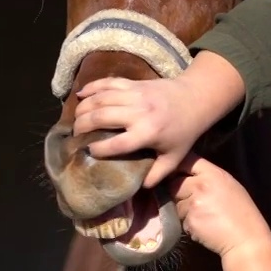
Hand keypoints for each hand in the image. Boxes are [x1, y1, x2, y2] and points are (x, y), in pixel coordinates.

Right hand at [73, 76, 201, 188]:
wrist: (195, 99)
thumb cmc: (184, 132)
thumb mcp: (174, 158)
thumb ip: (156, 174)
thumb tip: (138, 187)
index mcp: (148, 133)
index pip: (117, 143)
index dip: (99, 148)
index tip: (88, 152)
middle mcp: (139, 112)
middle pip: (102, 117)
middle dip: (83, 126)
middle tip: (75, 135)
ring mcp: (135, 94)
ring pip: (101, 98)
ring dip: (84, 108)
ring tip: (75, 119)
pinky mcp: (134, 83)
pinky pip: (108, 82)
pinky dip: (92, 87)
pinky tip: (80, 95)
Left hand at [167, 153, 270, 258]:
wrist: (246, 240)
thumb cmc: (243, 214)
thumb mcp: (230, 186)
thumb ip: (209, 178)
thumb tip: (189, 176)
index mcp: (214, 174)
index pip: (187, 161)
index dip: (179, 167)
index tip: (179, 174)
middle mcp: (201, 185)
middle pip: (175, 183)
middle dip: (180, 193)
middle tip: (196, 202)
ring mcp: (194, 203)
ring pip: (176, 203)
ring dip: (184, 211)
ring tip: (204, 216)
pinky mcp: (190, 221)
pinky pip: (181, 220)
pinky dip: (189, 225)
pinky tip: (204, 227)